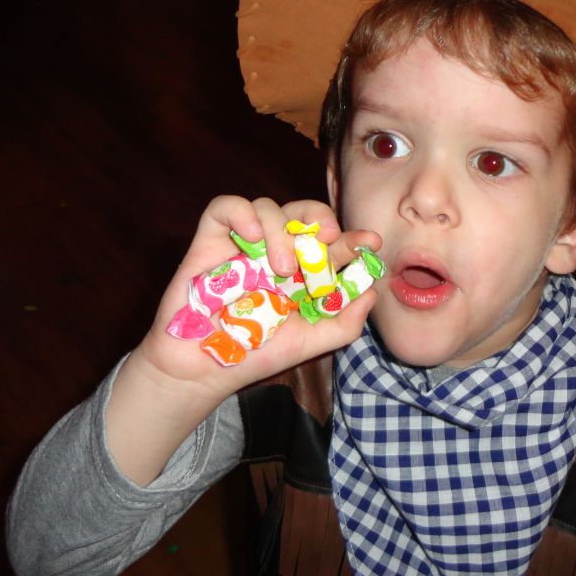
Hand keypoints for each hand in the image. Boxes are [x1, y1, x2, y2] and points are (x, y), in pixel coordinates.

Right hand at [107, 195, 380, 484]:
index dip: (353, 239)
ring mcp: (243, 243)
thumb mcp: (310, 342)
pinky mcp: (210, 239)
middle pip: (302, 212)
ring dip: (281, 230)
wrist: (203, 369)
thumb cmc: (256, 352)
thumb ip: (345, 322)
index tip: (370, 243)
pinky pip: (224, 206)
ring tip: (282, 268)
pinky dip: (242, 213)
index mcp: (302, 270)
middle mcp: (275, 250)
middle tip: (327, 239)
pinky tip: (251, 237)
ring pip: (269, 206)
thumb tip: (371, 293)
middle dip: (320, 218)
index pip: (331, 243)